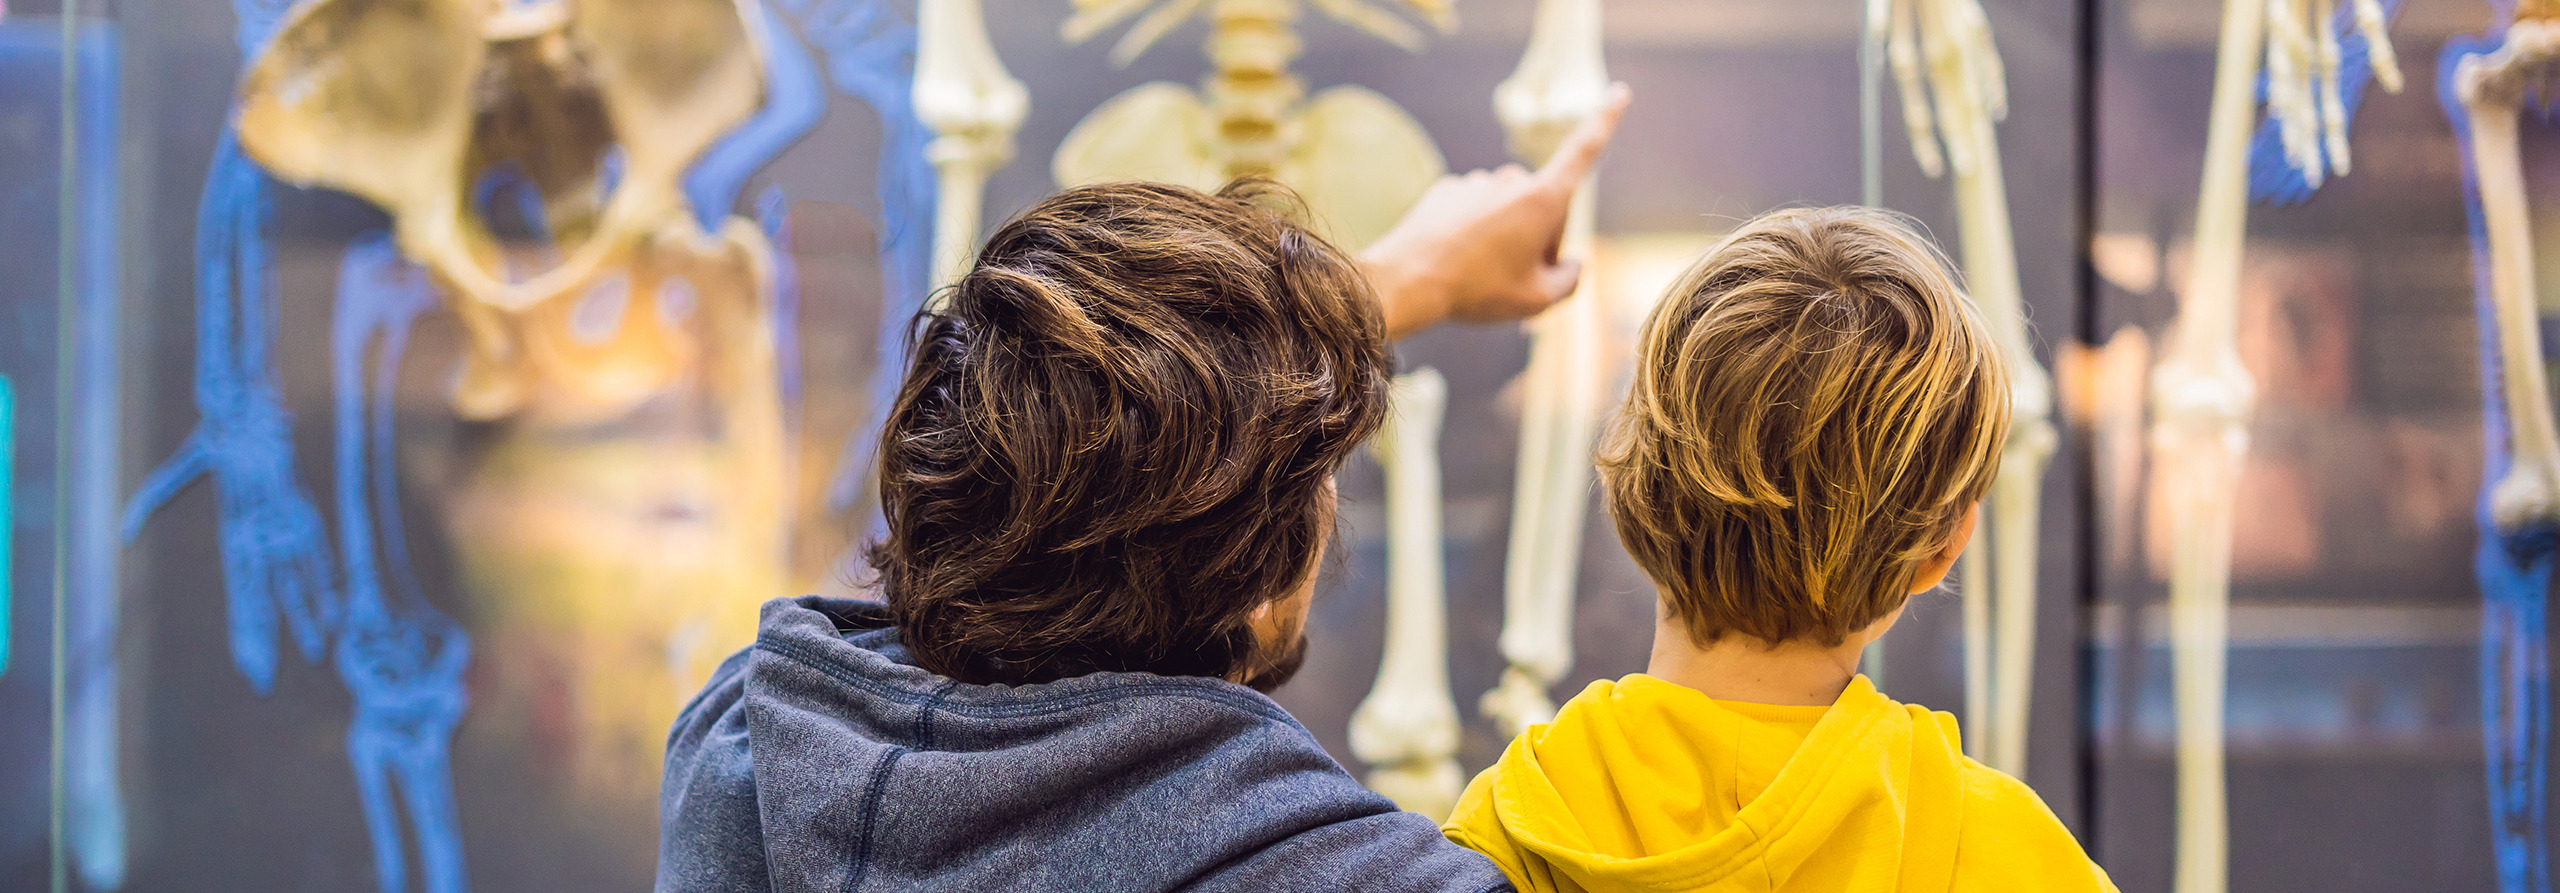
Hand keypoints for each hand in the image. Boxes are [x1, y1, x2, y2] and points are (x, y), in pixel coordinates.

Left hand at [1363, 83, 1631, 339]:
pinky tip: (1456, 257)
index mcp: (1542, 199)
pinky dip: (1473, 232)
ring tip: (1481, 272)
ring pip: (1507, 210)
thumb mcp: (1537, 300)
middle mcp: (1511, 180)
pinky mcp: (1448, 190)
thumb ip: (1569, 280)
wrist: (1406, 282)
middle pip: (1544, 206)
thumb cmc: (1477, 290)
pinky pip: (1475, 211)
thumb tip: (1572, 264)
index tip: (1619, 92)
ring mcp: (1477, 182)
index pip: (1583, 152)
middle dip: (1540, 236)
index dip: (1605, 122)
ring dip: (1506, 235)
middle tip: (1518, 277)